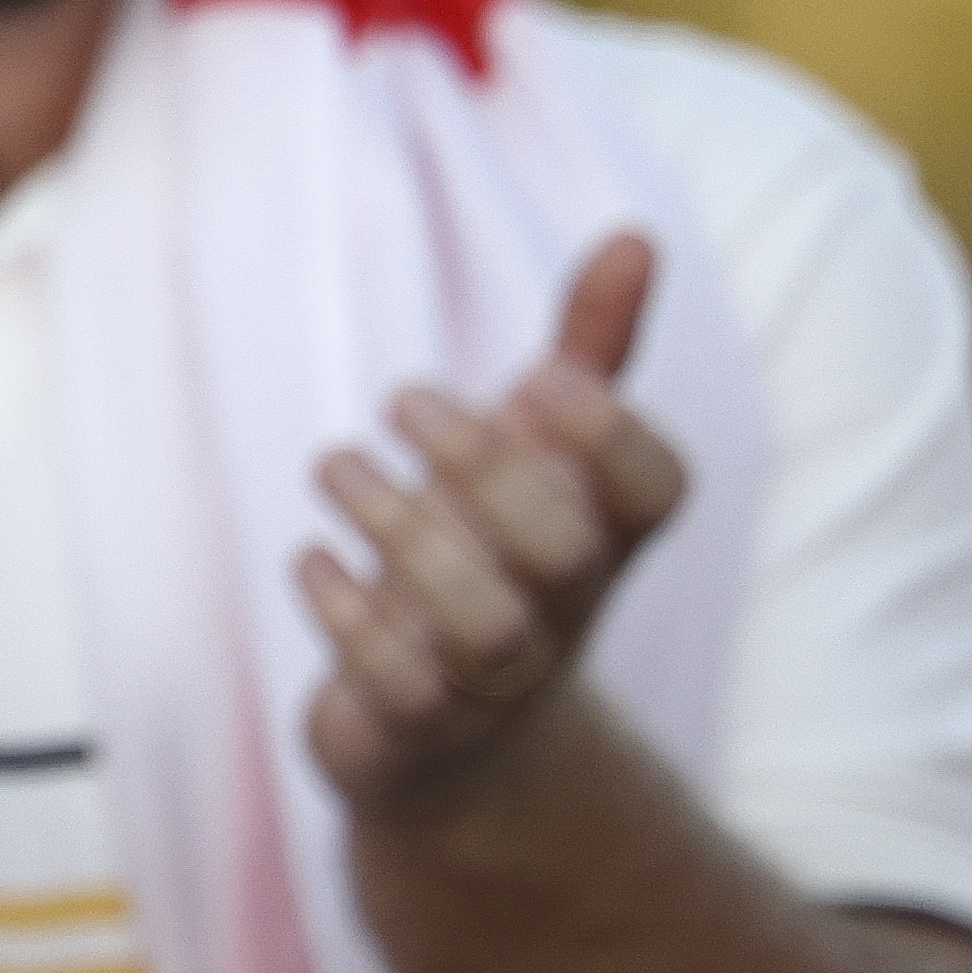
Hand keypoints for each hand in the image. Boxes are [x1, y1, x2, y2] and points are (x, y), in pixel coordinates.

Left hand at [298, 233, 691, 816]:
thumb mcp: (542, 452)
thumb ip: (588, 350)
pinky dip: (344, 610)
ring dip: (397, 528)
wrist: (464, 739)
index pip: (655, 491)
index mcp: (602, 531)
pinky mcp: (417, 723)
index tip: (538, 377)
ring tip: (337, 464)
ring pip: (479, 620)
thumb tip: (635, 233)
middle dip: (478, 464)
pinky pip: (396, 683)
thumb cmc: (504, 557)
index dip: (610, 434)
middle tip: (403, 401)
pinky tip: (315, 557)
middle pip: (559, 548)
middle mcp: (564, 607)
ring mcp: (495, 675)